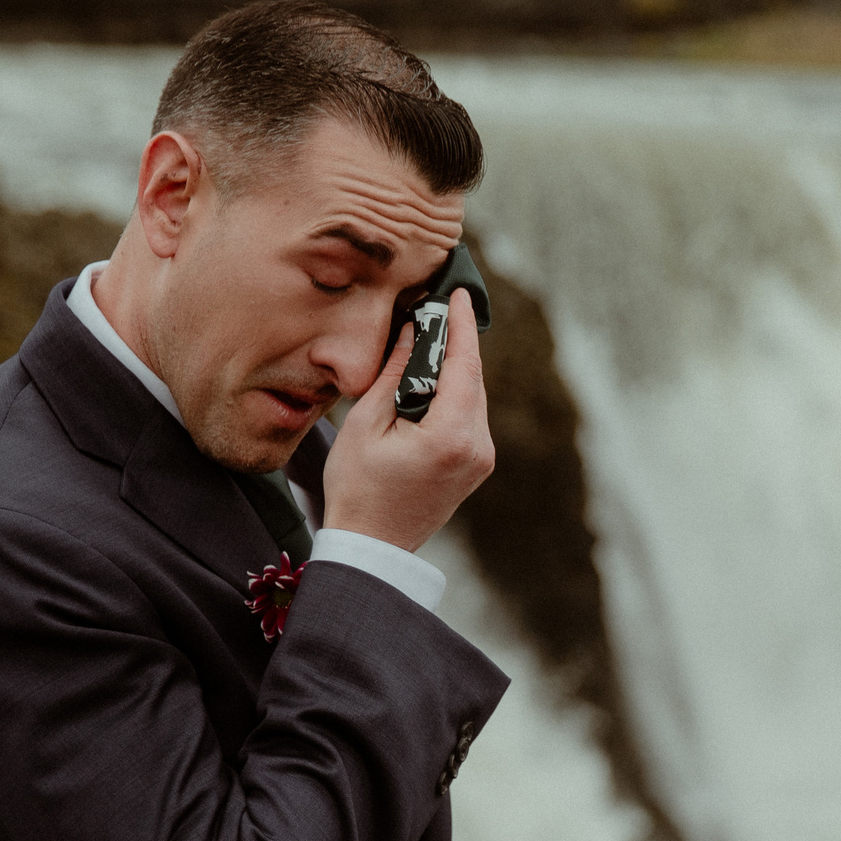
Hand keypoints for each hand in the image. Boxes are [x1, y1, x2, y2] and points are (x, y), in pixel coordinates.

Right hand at [322, 288, 492, 551]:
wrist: (372, 547)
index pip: (464, 366)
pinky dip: (454, 394)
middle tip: (438, 307)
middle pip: (472, 379)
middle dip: (457, 343)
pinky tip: (433, 379)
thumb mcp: (366, 424)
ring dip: (454, 369)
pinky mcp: (477, 466)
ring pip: (473, 397)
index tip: (457, 293)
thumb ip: (395, 373)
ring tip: (432, 338)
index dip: (461, 326)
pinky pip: (469, 416)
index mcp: (452, 436)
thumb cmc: (358, 488)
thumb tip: (414, 332)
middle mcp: (478, 447)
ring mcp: (482, 459)